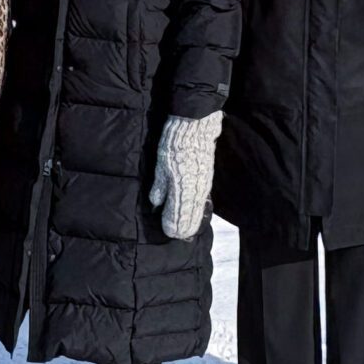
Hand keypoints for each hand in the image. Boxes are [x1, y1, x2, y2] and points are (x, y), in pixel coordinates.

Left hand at [148, 109, 222, 241]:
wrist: (194, 128)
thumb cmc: (174, 145)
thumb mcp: (161, 166)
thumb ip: (160, 187)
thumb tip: (156, 203)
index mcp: (182, 190)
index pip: (179, 217)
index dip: (172, 227)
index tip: (167, 232)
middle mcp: (196, 192)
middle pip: (191, 218)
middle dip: (183, 228)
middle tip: (175, 235)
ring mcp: (204, 186)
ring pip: (199, 211)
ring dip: (191, 221)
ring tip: (185, 230)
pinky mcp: (207, 180)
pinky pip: (203, 202)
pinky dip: (198, 211)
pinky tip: (194, 214)